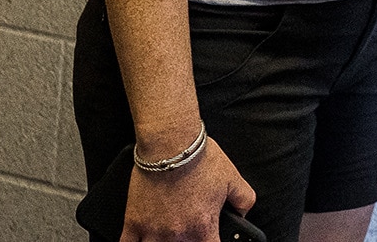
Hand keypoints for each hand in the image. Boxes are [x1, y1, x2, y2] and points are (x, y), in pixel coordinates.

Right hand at [123, 139, 253, 241]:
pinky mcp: (133, 223)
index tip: (211, 238)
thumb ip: (243, 199)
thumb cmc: (200, 159)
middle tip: (188, 230)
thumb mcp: (233, 178)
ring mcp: (152, 232)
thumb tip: (243, 213)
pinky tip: (143, 239)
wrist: (171, 145)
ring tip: (168, 234)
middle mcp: (177, 235)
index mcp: (202, 227)